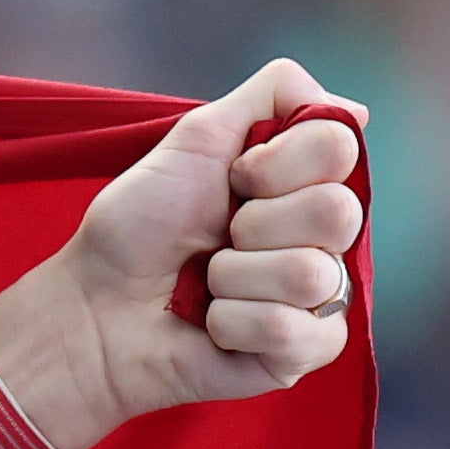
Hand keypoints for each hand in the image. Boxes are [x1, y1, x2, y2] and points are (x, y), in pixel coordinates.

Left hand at [0, 58, 368, 448]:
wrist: (92, 306)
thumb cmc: (137, 228)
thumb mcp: (197, 138)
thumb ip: (274, 95)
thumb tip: (357, 109)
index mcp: (308, 183)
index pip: (340, 148)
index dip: (275, 162)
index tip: (232, 178)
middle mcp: (325, 238)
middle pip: (337, 212)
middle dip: (254, 223)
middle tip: (216, 237)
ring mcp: (319, 298)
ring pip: (311, 274)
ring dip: (234, 277)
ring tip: (205, 284)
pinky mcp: (301, 353)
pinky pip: (295, 332)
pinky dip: (235, 324)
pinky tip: (211, 325)